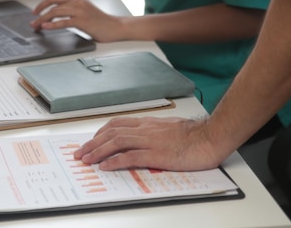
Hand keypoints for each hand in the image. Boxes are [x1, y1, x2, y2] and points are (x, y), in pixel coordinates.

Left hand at [31, 0, 127, 41]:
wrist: (115, 27)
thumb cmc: (101, 22)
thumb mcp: (84, 12)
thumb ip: (71, 12)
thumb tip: (54, 18)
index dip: (43, 4)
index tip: (36, 12)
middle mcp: (78, 1)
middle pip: (52, 3)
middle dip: (39, 11)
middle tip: (33, 20)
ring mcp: (80, 10)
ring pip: (55, 12)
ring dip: (43, 19)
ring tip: (36, 26)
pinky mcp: (82, 20)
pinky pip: (63, 21)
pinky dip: (52, 25)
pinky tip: (45, 27)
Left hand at [73, 116, 225, 170]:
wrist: (210, 137)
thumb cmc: (194, 135)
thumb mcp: (169, 128)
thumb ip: (154, 132)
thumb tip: (142, 140)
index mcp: (148, 123)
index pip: (117, 124)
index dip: (100, 133)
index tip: (91, 141)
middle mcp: (145, 129)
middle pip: (111, 132)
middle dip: (92, 143)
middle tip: (80, 153)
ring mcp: (150, 141)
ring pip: (117, 142)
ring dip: (98, 151)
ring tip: (86, 160)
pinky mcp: (157, 154)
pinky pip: (131, 156)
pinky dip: (115, 161)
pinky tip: (106, 166)